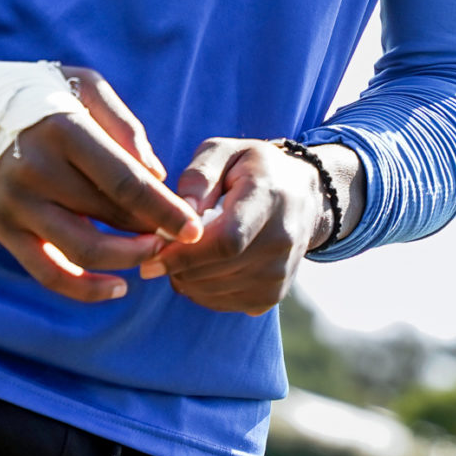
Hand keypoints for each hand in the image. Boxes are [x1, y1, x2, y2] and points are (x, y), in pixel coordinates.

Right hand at [0, 66, 200, 303]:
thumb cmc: (39, 95)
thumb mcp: (84, 86)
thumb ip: (125, 126)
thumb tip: (156, 175)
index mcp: (62, 129)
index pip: (124, 181)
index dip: (164, 210)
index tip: (194, 230)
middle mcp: (35, 169)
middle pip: (109, 216)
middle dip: (152, 230)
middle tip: (180, 236)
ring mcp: (14, 203)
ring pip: (83, 250)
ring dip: (127, 259)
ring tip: (152, 252)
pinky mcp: (0, 228)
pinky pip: (48, 273)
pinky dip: (85, 288)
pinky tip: (117, 286)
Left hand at [141, 138, 354, 315]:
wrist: (302, 197)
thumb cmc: (252, 169)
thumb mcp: (225, 151)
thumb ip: (199, 174)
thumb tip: (180, 209)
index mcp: (268, 199)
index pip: (227, 240)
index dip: (186, 252)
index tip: (153, 252)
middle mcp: (281, 241)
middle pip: (218, 269)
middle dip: (178, 265)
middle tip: (158, 251)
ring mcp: (280, 273)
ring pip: (216, 291)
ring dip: (185, 279)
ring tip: (180, 255)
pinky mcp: (273, 295)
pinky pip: (224, 304)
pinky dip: (201, 291)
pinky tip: (200, 268)